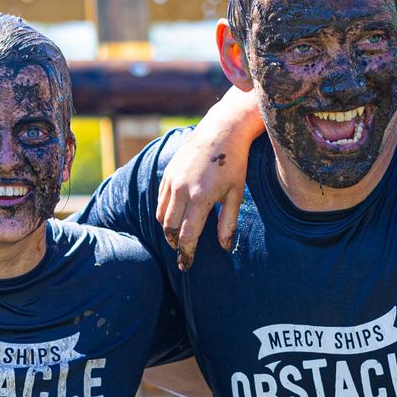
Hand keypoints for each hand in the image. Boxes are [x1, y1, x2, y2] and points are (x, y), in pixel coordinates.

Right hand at [156, 95, 257, 270]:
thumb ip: (228, 223)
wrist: (221, 130)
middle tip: (182, 253)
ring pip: (160, 214)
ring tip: (178, 237)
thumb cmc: (234, 163)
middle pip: (169, 227)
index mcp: (200, 197)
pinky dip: (165, 212)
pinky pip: (160, 200)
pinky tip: (176, 216)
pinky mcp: (167, 173)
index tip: (186, 266)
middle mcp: (181, 189)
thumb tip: (224, 247)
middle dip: (174, 243)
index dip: (186, 253)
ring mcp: (171, 180)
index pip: (187, 235)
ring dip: (168, 229)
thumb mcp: (236, 194)